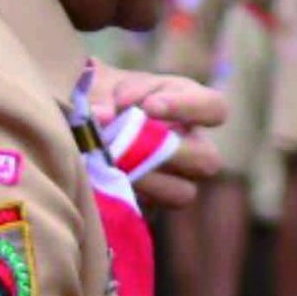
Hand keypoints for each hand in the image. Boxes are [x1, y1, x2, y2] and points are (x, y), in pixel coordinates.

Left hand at [96, 68, 225, 211]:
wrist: (82, 119)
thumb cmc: (102, 96)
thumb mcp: (103, 86)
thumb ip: (103, 96)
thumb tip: (102, 116)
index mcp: (189, 104)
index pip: (214, 107)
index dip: (188, 108)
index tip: (148, 106)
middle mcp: (192, 144)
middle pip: (208, 161)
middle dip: (169, 153)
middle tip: (131, 143)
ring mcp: (176, 177)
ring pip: (183, 193)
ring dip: (146, 179)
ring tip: (111, 163)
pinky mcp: (151, 202)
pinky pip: (150, 209)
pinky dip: (124, 194)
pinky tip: (101, 177)